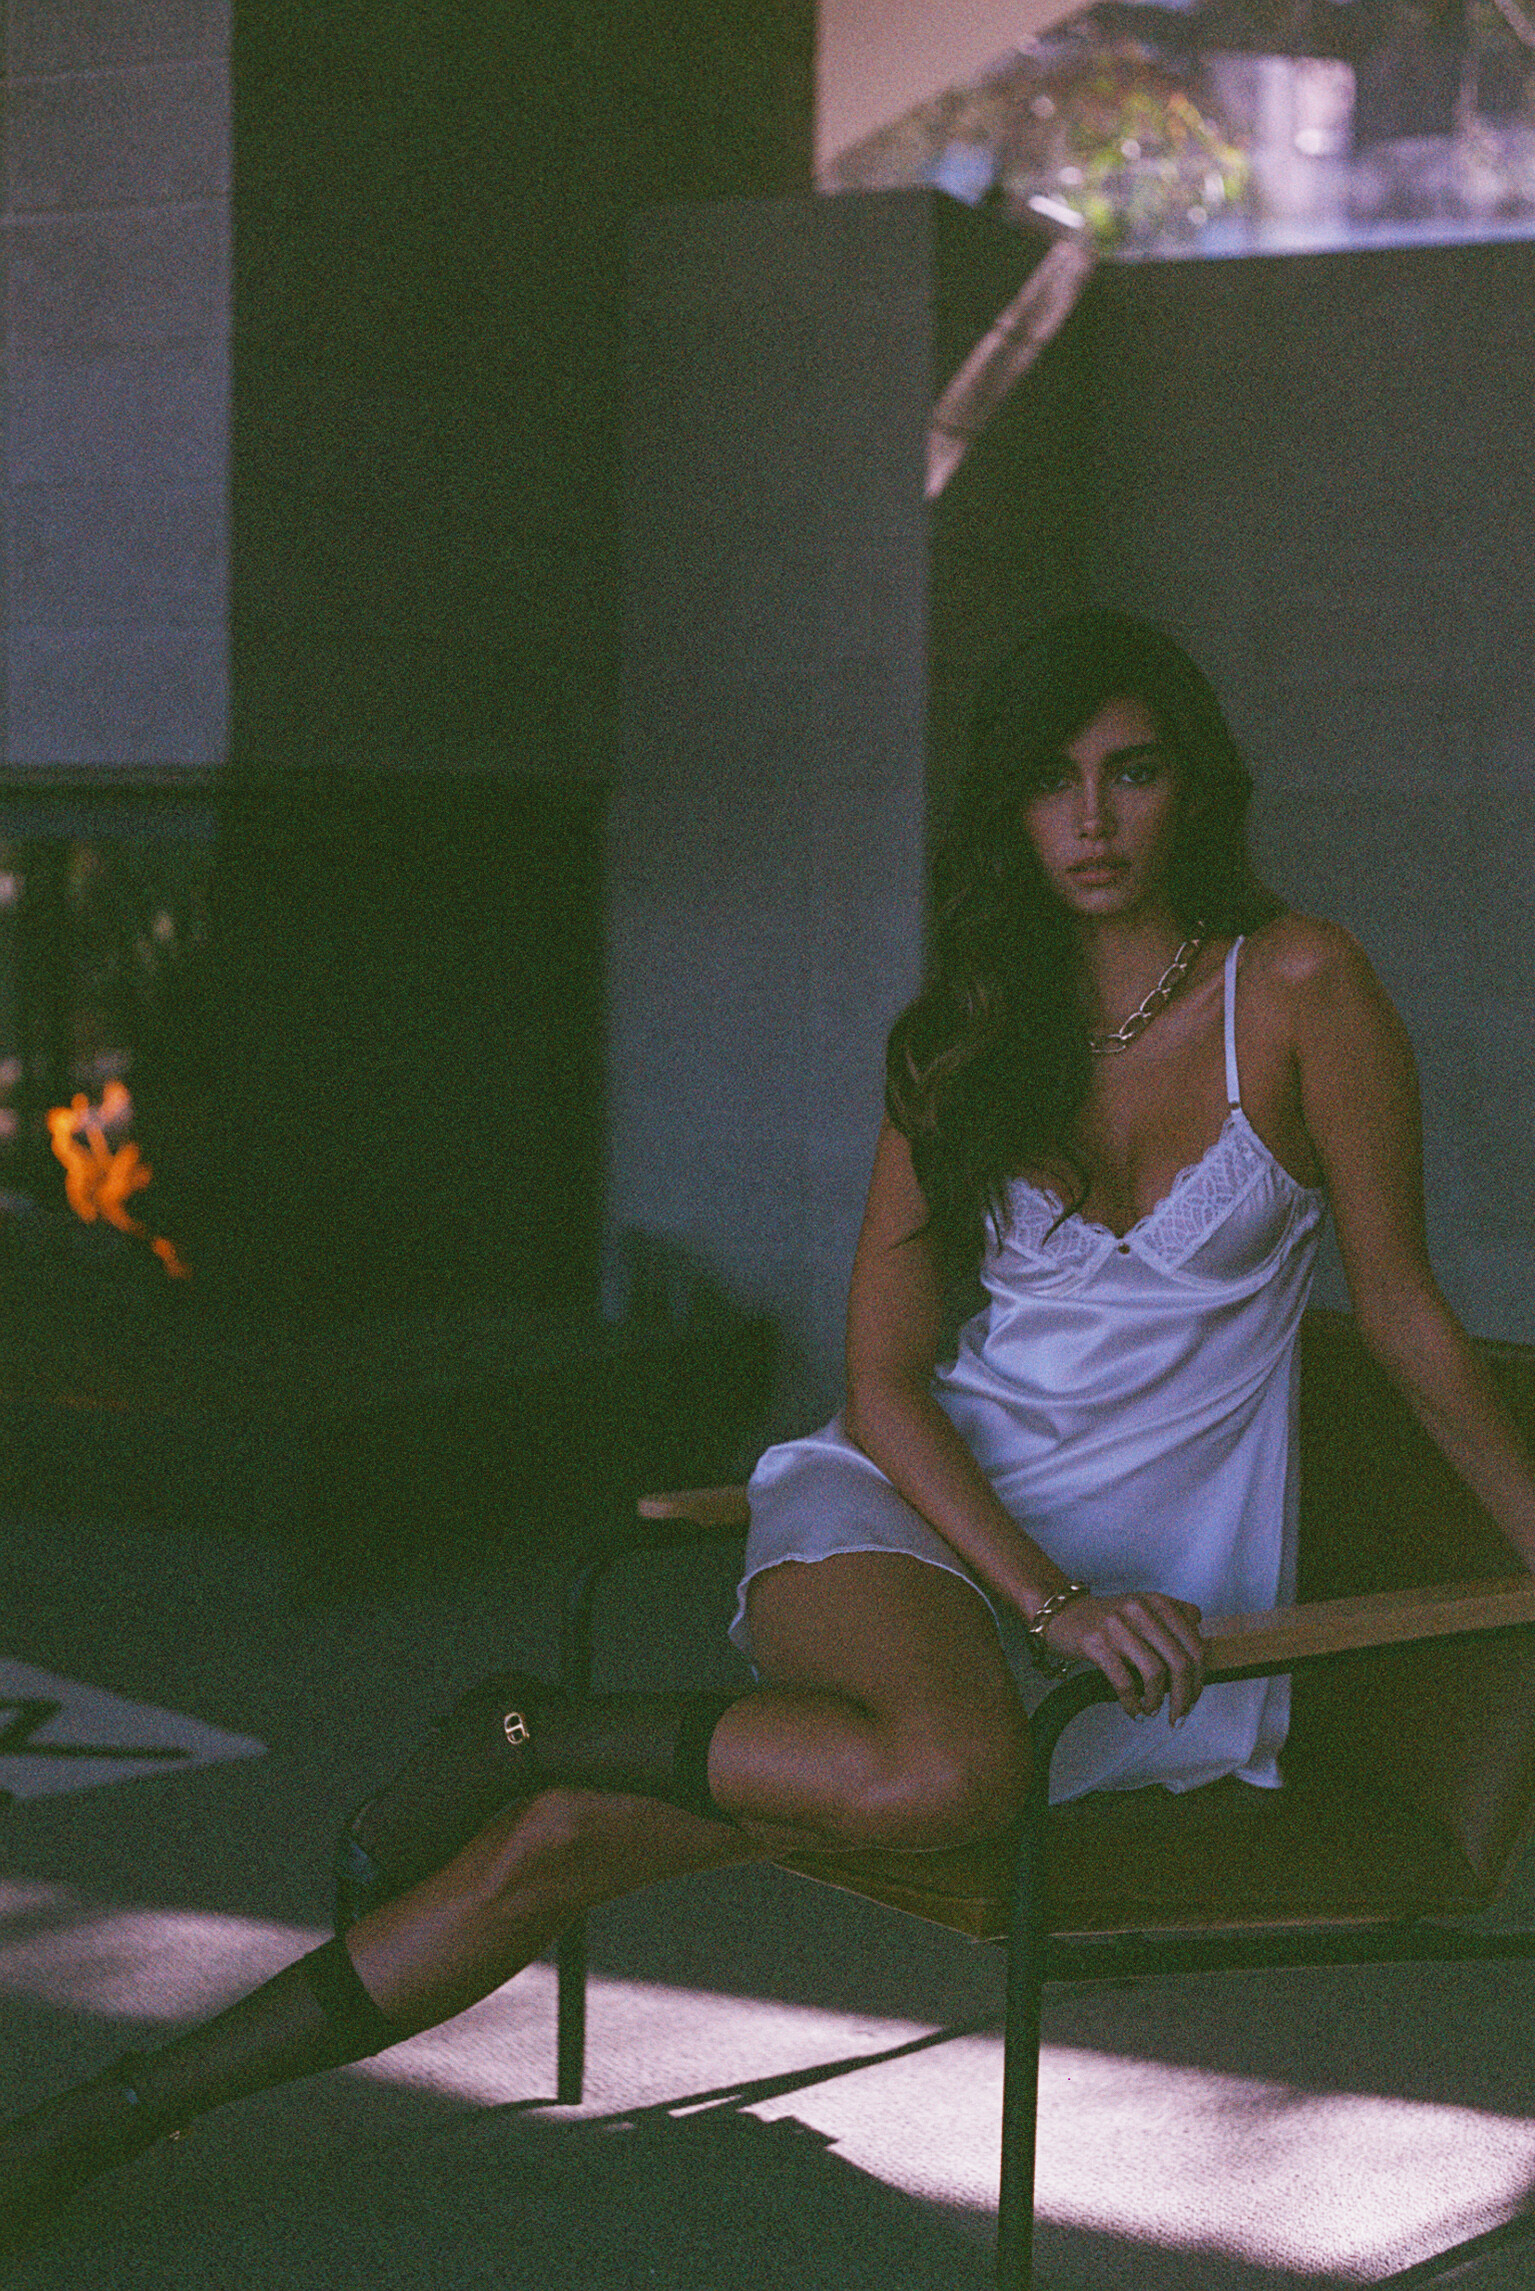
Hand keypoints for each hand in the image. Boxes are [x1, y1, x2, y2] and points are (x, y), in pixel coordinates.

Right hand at [1039, 1591, 1204, 1722]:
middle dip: (1184, 1697)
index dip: (1199, 1678)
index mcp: (1158, 1603)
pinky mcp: (1096, 1643)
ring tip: (1152, 1711)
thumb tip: (1202, 1643)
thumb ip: (1174, 1618)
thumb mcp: (1144, 1608)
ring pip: (1155, 1673)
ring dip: (1157, 1701)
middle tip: (1179, 1715)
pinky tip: (1133, 1710)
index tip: (1194, 1698)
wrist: (1062, 1613)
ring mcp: (1118, 1626)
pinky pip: (1124, 1682)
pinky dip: (1132, 1703)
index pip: (1194, 1645)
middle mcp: (1141, 1610)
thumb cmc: (1106, 1618)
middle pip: (1179, 1662)